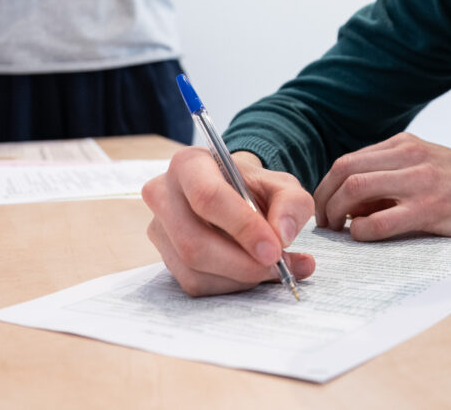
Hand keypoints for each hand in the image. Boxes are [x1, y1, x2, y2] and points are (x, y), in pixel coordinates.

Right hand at [142, 147, 315, 295]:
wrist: (235, 196)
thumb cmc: (254, 188)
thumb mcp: (282, 186)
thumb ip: (292, 203)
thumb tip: (282, 235)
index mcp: (189, 165)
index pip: (207, 197)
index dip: (242, 227)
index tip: (274, 249)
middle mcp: (163, 195)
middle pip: (194, 242)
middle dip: (242, 263)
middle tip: (277, 266)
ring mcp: (159, 229)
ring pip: (194, 269)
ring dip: (239, 277)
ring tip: (270, 267)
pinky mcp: (165, 258)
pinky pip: (195, 284)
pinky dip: (230, 285)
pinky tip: (250, 272)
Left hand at [314, 133, 450, 247]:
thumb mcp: (430, 166)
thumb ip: (394, 176)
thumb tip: (353, 203)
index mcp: (406, 144)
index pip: (349, 160)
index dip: (328, 186)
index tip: (326, 208)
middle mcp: (410, 155)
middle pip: (344, 170)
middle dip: (324, 199)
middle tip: (323, 223)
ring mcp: (420, 180)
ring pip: (355, 188)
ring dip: (336, 212)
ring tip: (338, 232)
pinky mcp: (431, 208)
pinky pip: (380, 219)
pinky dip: (362, 231)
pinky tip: (363, 237)